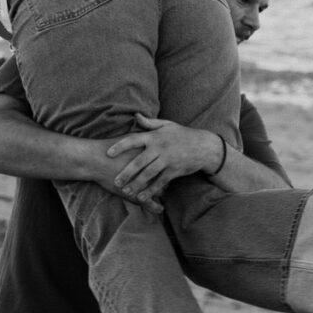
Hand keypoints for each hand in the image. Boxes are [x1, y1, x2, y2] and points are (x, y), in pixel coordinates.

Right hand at [88, 138, 164, 213]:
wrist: (95, 159)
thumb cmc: (111, 148)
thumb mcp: (129, 138)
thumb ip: (141, 134)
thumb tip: (149, 128)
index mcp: (149, 156)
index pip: (167, 162)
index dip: (170, 164)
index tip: (171, 164)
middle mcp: (149, 170)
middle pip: (166, 176)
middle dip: (168, 177)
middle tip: (169, 177)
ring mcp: (141, 183)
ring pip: (159, 190)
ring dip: (161, 191)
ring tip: (162, 192)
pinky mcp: (133, 193)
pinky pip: (148, 202)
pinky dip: (155, 208)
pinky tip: (159, 210)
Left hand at [106, 113, 221, 203]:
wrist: (204, 146)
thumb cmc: (183, 134)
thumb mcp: (167, 125)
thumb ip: (150, 122)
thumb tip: (135, 115)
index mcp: (155, 136)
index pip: (133, 140)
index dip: (120, 146)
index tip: (108, 153)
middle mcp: (160, 148)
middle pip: (139, 162)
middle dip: (126, 173)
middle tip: (115, 181)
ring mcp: (167, 160)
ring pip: (148, 174)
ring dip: (136, 184)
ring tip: (126, 191)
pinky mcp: (174, 171)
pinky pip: (160, 182)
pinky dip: (150, 190)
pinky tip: (141, 197)